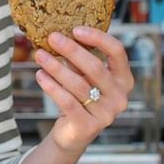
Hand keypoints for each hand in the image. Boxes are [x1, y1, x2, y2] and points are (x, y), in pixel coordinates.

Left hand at [32, 27, 134, 153]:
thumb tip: (59, 35)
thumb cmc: (81, 98)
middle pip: (95, 67)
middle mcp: (119, 97)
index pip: (117, 51)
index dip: (98, 38)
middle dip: (71, 50)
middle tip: (52, 38)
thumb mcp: (84, 77)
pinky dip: (52, 87)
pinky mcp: (89, 127)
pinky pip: (68, 102)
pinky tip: (40, 75)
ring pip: (78, 85)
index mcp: (124, 79)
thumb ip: (79, 60)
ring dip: (56, 67)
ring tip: (39, 55)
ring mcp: (106, 114)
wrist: (74, 134)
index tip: (75, 29)